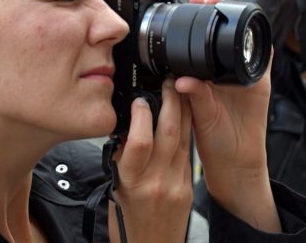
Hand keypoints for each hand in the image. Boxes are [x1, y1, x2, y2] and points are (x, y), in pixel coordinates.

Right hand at [111, 79, 192, 242]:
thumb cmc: (127, 224)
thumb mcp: (117, 190)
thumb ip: (123, 160)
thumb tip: (127, 129)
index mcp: (133, 182)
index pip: (140, 141)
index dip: (141, 115)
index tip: (140, 99)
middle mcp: (157, 181)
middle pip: (169, 133)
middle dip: (171, 102)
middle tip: (169, 82)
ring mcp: (177, 184)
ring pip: (183, 138)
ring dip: (183, 111)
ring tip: (180, 91)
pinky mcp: (188, 187)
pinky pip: (187, 152)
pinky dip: (186, 132)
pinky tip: (185, 118)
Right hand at [172, 0, 280, 232]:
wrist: (233, 173)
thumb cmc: (236, 150)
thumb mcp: (215, 121)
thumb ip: (200, 98)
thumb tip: (182, 79)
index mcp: (252, 79)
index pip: (249, 38)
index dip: (235, 16)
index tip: (217, 3)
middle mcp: (242, 77)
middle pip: (231, 39)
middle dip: (214, 18)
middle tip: (199, 1)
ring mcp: (227, 84)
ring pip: (215, 52)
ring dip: (203, 35)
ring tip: (190, 14)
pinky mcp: (213, 92)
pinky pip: (203, 69)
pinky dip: (193, 56)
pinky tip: (182, 49)